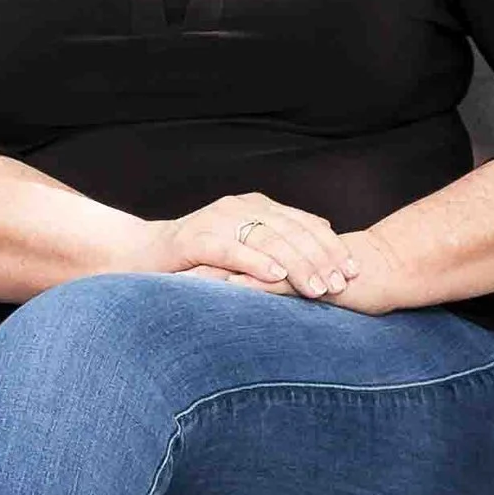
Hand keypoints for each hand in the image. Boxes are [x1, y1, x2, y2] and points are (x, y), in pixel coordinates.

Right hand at [142, 193, 362, 300]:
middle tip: (341, 284)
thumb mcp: (242, 248)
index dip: (330, 245)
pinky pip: (231, 249)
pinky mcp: (194, 238)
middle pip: (291, 230)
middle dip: (320, 258)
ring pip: (266, 239)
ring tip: (317, 288)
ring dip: (296, 265)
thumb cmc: (196, 259)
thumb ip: (276, 246)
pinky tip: (276, 277)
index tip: (353, 270)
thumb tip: (320, 251)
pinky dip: (255, 262)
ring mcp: (216, 219)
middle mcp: (239, 207)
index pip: (303, 223)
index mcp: (256, 206)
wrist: (140, 254)